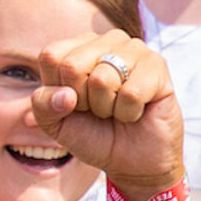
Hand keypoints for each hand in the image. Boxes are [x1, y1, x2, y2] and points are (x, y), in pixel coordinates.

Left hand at [30, 31, 184, 200]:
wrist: (131, 159)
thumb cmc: (91, 134)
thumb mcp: (53, 123)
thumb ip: (43, 104)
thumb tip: (66, 94)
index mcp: (75, 48)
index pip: (51, 56)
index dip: (58, 89)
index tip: (72, 102)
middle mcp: (105, 41)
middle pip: (72, 66)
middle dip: (82, 99)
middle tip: (97, 108)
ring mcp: (133, 49)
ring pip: (101, 78)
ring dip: (106, 106)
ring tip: (116, 108)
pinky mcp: (157, 65)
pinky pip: (131, 92)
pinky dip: (128, 112)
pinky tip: (136, 111)